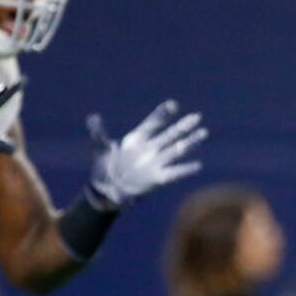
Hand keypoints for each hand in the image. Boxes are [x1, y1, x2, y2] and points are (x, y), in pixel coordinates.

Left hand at [87, 100, 206, 207]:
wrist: (105, 190)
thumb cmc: (103, 168)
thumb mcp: (100, 148)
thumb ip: (98, 133)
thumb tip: (92, 118)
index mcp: (137, 139)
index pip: (153, 123)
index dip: (163, 114)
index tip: (173, 105)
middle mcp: (150, 149)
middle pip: (170, 134)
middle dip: (184, 125)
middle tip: (197, 116)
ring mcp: (155, 163)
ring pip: (176, 149)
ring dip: (190, 142)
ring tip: (203, 133)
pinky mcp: (157, 178)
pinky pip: (175, 172)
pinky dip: (185, 169)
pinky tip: (197, 165)